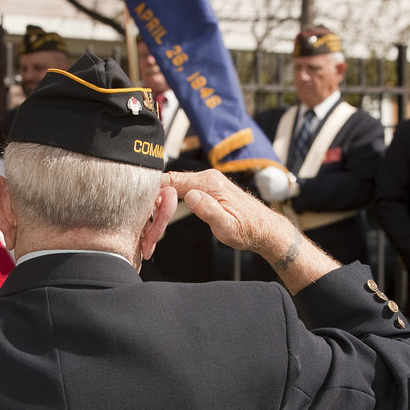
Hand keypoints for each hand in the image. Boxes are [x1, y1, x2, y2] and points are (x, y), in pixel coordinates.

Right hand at [162, 169, 338, 292]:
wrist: (265, 230)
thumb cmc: (248, 231)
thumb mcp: (227, 227)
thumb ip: (209, 211)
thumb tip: (191, 196)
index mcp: (210, 183)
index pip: (172, 179)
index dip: (154, 191)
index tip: (144, 206)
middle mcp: (209, 177)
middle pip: (171, 180)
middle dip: (156, 195)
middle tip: (147, 215)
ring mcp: (209, 181)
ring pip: (176, 184)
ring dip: (163, 197)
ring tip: (154, 215)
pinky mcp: (210, 188)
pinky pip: (184, 188)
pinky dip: (172, 197)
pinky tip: (166, 209)